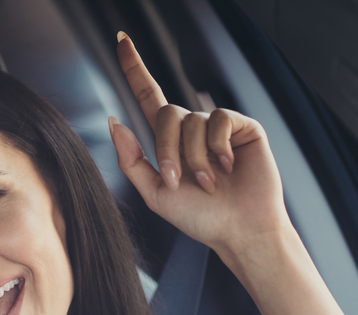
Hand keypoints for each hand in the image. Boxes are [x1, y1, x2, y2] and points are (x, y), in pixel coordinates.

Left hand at [110, 32, 289, 257]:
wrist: (238, 231)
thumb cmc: (200, 218)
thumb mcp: (155, 194)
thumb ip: (132, 160)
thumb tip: (114, 122)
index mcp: (169, 142)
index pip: (148, 96)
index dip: (135, 68)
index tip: (121, 40)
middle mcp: (192, 130)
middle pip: (166, 112)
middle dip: (168, 149)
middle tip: (180, 182)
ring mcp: (218, 127)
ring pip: (191, 120)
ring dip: (194, 158)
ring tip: (209, 184)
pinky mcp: (243, 127)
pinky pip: (219, 120)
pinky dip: (217, 147)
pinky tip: (228, 167)